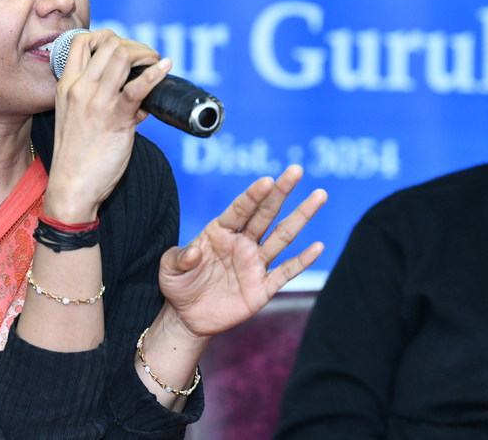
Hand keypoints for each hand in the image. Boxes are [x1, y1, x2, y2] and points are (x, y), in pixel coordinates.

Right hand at [46, 30, 169, 220]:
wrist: (71, 188)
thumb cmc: (75, 158)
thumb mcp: (77, 120)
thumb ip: (103, 102)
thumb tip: (139, 96)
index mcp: (66, 85)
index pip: (82, 41)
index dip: (107, 36)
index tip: (124, 49)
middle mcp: (79, 88)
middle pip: (108, 42)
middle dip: (134, 44)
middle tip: (146, 59)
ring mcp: (96, 101)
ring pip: (122, 55)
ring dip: (146, 54)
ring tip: (156, 63)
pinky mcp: (115, 118)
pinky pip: (138, 87)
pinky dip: (156, 73)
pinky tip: (166, 68)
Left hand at [158, 165, 325, 337]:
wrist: (187, 317)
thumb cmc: (178, 285)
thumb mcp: (169, 269)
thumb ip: (179, 258)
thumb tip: (194, 252)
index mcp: (219, 231)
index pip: (240, 208)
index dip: (253, 195)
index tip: (268, 180)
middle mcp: (242, 243)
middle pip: (266, 213)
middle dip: (281, 191)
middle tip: (296, 170)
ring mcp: (255, 264)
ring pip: (282, 236)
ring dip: (301, 216)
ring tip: (319, 195)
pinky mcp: (263, 288)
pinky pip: (286, 272)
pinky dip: (302, 260)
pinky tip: (318, 246)